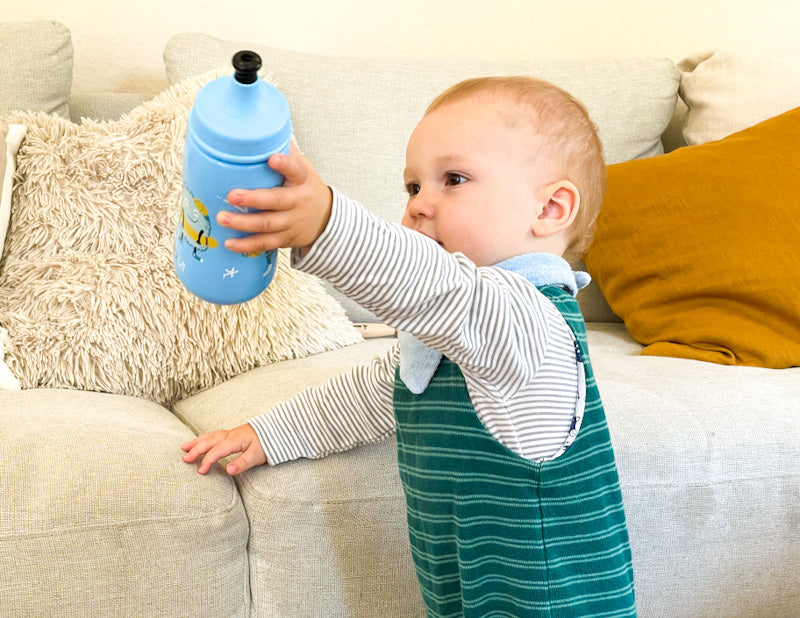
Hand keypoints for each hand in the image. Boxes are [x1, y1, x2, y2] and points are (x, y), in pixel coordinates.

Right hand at [181, 424, 266, 474]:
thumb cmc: (267, 444)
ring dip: (196, 442)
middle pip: (209, 441)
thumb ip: (242, 463)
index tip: (200, 471)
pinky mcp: (232, 433)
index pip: (217, 451)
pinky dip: (204, 438)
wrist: (275, 430)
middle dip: (196, 450)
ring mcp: (230, 433)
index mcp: (235, 440)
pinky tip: (200, 441)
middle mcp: (230, 435)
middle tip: (185, 459)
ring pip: (209, 436)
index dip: (207, 460)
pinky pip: (213, 434)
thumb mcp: (257, 456)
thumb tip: (228, 471)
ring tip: (184, 447)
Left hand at [218, 143, 332, 254]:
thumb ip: (284, 151)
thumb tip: (259, 126)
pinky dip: (247, 245)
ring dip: (244, 223)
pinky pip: (265, 243)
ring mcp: (292, 222)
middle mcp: (298, 201)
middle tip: (232, 195)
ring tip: (222, 218)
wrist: (326, 220)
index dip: (285, 164)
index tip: (272, 158)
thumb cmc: (306, 188)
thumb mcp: (303, 168)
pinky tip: (229, 243)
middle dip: (254, 199)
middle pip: (277, 201)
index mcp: (303, 179)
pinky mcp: (286, 239)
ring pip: (268, 224)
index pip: (296, 169)